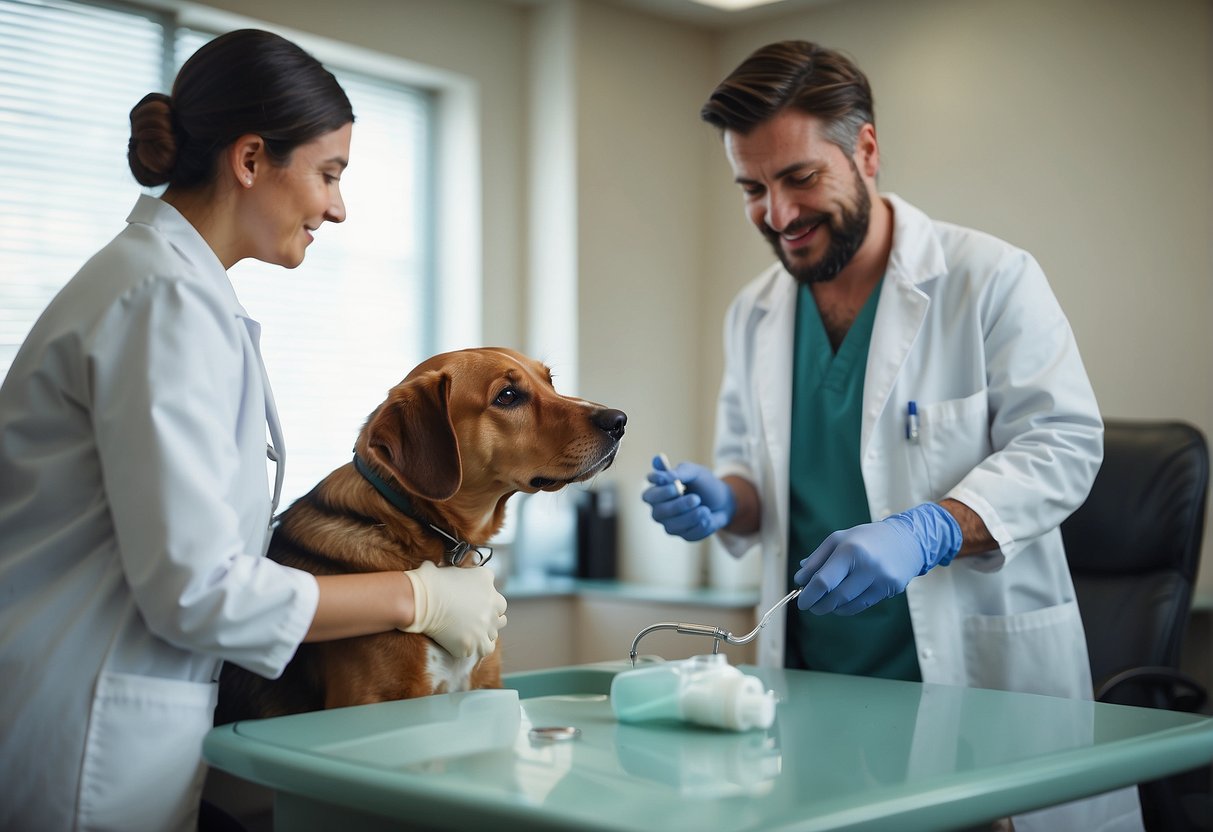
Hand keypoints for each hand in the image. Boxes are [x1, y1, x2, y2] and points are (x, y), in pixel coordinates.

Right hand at [402, 561, 507, 657]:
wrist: (419, 601)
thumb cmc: (429, 582)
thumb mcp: (452, 568)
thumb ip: (464, 573)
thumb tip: (459, 574)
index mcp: (486, 580)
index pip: (495, 595)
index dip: (486, 604)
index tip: (475, 608)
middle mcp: (493, 602)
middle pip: (499, 616)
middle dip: (488, 619)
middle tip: (473, 622)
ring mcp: (486, 625)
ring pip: (493, 634)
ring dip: (484, 634)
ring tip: (470, 635)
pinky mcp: (473, 643)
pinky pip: (482, 650)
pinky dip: (477, 648)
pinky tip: (467, 645)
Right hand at [642, 455, 735, 540]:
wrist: (723, 500)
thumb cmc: (704, 483)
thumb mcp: (695, 472)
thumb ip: (679, 472)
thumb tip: (666, 477)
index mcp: (658, 491)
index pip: (649, 496)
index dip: (661, 492)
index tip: (676, 485)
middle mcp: (660, 509)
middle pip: (659, 512)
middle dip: (678, 506)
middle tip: (696, 498)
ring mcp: (670, 524)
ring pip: (673, 526)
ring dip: (692, 516)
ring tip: (706, 509)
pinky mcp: (684, 535)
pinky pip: (689, 534)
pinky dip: (702, 525)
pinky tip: (709, 517)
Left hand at [793, 503, 961, 615]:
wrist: (907, 540)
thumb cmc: (865, 539)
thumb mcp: (838, 539)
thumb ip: (817, 559)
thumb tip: (800, 579)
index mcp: (849, 549)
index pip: (823, 580)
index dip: (809, 595)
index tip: (802, 603)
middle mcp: (866, 564)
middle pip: (836, 597)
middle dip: (819, 605)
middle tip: (811, 607)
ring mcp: (881, 578)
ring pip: (849, 604)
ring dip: (833, 608)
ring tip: (825, 604)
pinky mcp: (890, 588)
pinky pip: (863, 605)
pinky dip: (848, 608)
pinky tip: (841, 604)